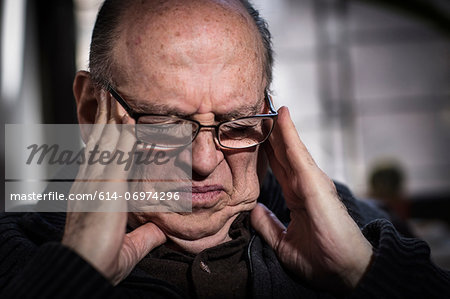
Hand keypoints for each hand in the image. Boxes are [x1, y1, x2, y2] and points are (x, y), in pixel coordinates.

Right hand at [62, 90, 165, 284]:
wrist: (84, 269)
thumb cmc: (101, 260)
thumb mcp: (129, 244)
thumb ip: (145, 233)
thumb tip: (163, 230)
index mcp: (91, 191)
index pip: (98, 156)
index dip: (103, 135)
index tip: (110, 120)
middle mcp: (90, 180)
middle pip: (98, 140)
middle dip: (104, 117)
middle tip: (109, 94)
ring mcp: (96, 180)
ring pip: (105, 139)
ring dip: (111, 115)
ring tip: (115, 93)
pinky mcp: (107, 183)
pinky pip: (116, 148)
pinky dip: (120, 129)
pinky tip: (125, 111)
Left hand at [251, 107, 372, 291]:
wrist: (346, 274)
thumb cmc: (321, 262)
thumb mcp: (284, 243)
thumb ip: (268, 224)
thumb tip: (253, 210)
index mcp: (297, 196)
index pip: (277, 166)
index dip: (265, 149)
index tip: (251, 133)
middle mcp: (305, 184)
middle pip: (282, 152)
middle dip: (269, 131)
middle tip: (255, 109)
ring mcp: (312, 181)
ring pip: (290, 147)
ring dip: (277, 126)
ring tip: (263, 104)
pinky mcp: (316, 183)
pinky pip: (298, 154)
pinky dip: (289, 134)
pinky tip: (280, 116)